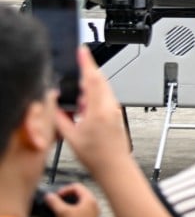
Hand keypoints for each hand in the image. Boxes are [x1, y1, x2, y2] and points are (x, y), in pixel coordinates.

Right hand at [47, 183, 98, 216]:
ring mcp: (92, 213)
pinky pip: (80, 212)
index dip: (64, 189)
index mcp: (89, 199)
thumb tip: (48, 196)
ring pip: (79, 203)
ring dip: (68, 205)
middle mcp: (93, 204)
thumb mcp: (62, 212)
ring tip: (59, 210)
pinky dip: (72, 212)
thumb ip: (54, 202)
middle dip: (66, 197)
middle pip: (78, 194)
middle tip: (57, 202)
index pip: (77, 186)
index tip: (56, 196)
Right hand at [54, 47, 132, 179]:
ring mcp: (115, 110)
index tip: (82, 50)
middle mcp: (110, 106)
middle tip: (76, 72)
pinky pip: (105, 99)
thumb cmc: (97, 155)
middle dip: (87, 74)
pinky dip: (94, 98)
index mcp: (98, 109)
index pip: (93, 78)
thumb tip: (54, 105)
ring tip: (78, 99)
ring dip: (90, 88)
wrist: (114, 166)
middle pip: (99, 81)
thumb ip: (61, 117)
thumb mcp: (71, 136)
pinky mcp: (117, 114)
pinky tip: (86, 108)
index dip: (87, 62)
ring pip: (103, 90)